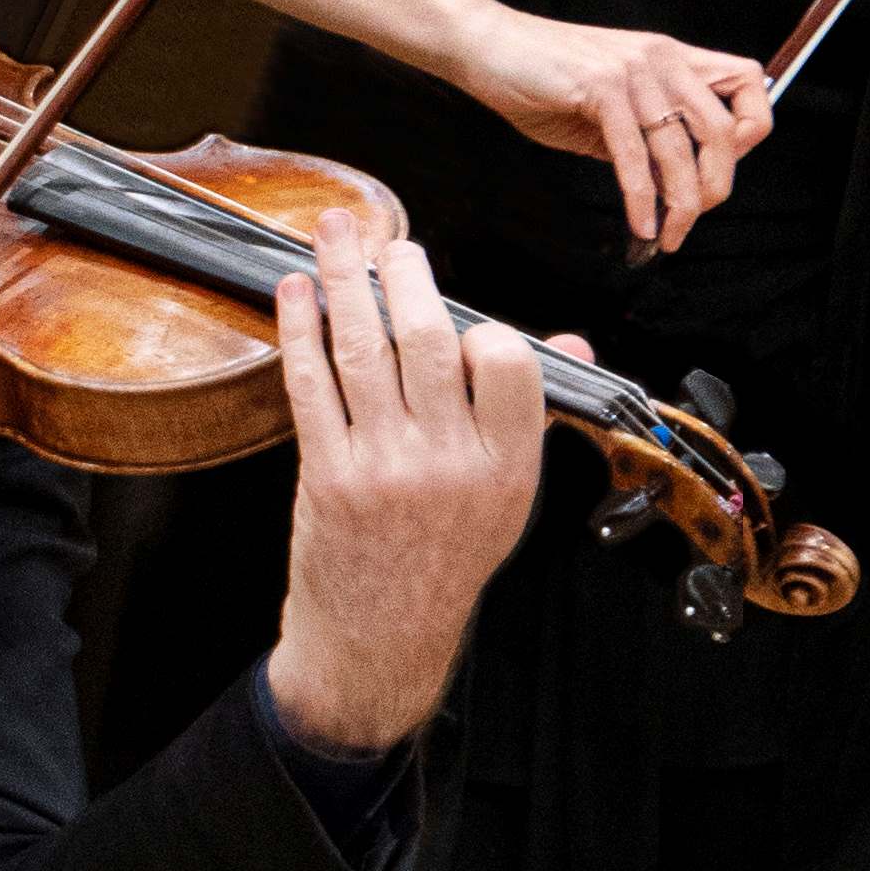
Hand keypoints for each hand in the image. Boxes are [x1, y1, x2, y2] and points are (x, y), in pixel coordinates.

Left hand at [261, 216, 549, 757]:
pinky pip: (312, 385)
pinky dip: (300, 330)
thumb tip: (573, 343)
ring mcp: (385, 469)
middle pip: (429, 341)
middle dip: (405, 276)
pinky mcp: (327, 477)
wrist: (383, 636)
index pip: (509, 364)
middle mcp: (450, 465)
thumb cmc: (447, 557)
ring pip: (364, 350)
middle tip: (391, 242)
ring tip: (336, 234)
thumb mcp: (509, 496)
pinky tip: (296, 293)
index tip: (461, 311)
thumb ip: (531, 415)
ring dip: (344, 280)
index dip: (483, 325)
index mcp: (508, 466)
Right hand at [454, 11, 772, 255]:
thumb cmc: (541, 77)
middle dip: (716, 184)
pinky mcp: (600, 87)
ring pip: (680, 147)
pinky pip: (633, 153)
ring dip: (681, 203)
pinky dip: (640, 197)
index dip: (750, 130)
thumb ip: (644, 137)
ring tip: (668, 235)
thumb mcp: (608, 107)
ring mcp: (632, 70)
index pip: (748, 82)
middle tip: (693, 217)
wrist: (486, 46)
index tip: (721, 167)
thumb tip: (673, 187)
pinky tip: (639, 223)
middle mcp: (662, 58)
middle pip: (723, 128)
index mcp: (670, 58)